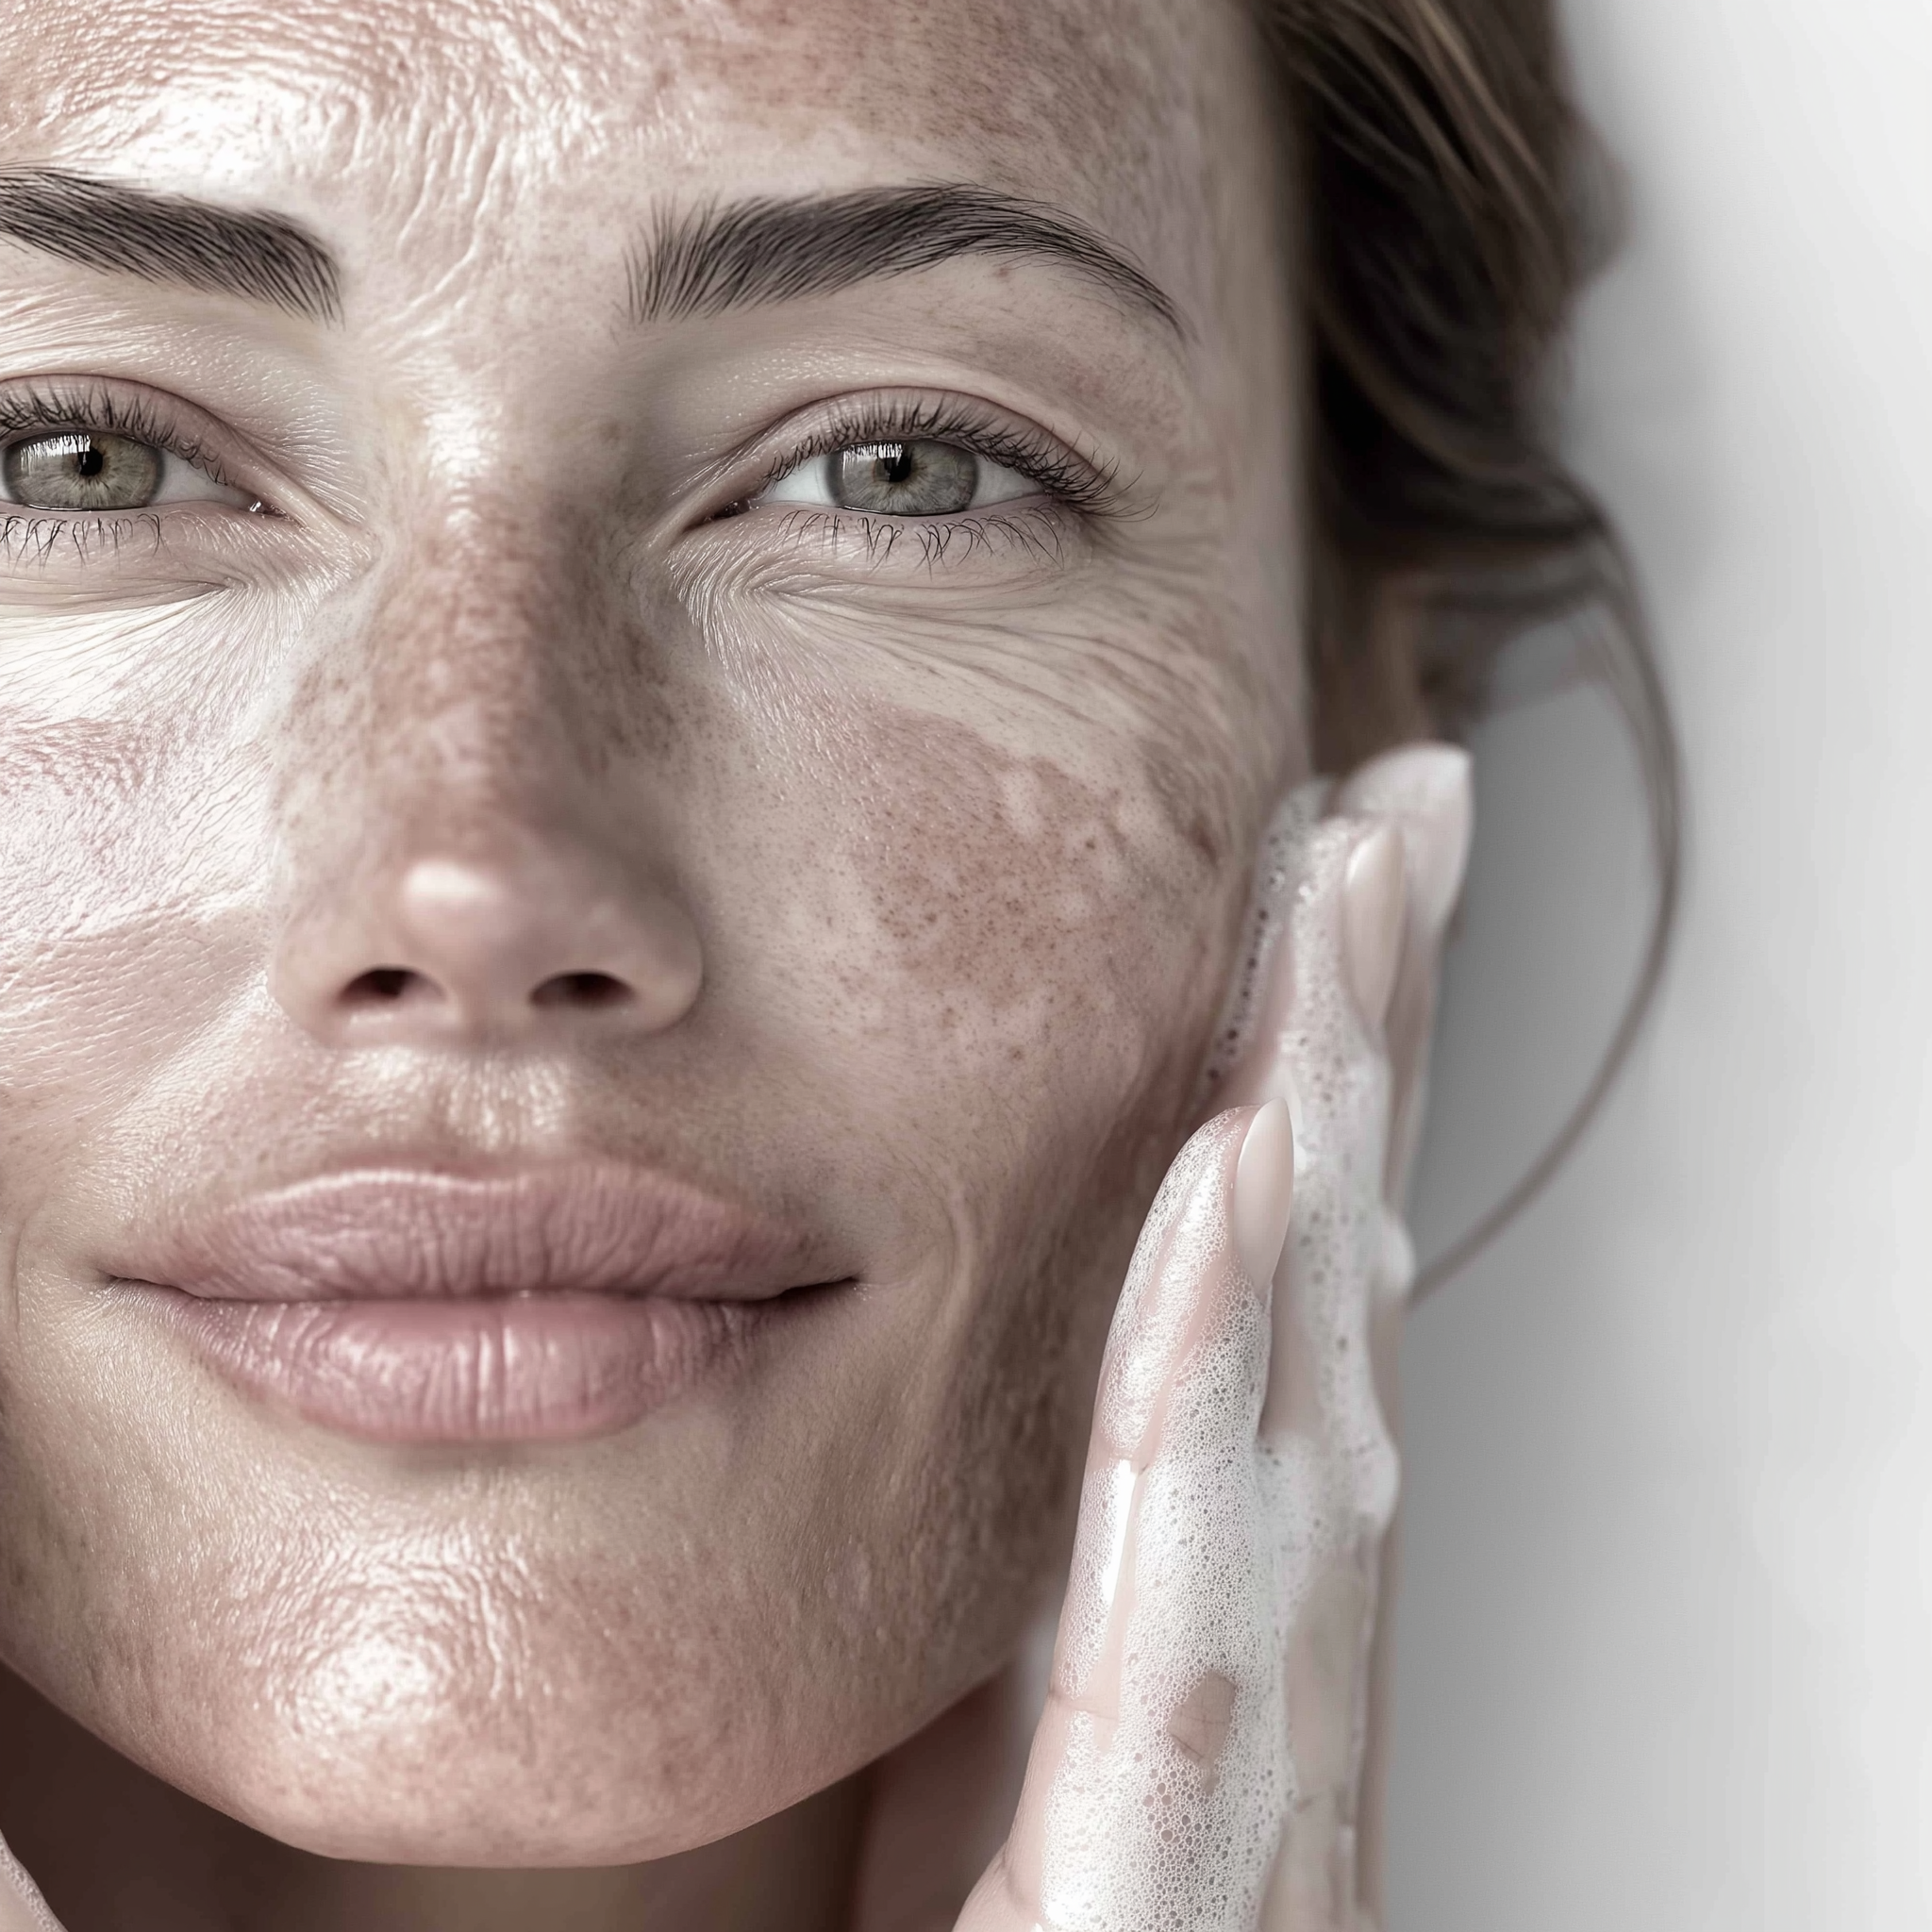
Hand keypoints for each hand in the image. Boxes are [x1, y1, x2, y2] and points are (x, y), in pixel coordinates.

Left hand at [948, 748, 1471, 1931]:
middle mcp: (1279, 1601)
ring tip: (1345, 896)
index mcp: (1228, 1554)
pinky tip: (1236, 1169)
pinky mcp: (1174, 1827)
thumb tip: (1076, 1329)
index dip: (1330, 1060)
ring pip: (1306, 1350)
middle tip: (1399, 806)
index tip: (1336, 869)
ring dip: (1330, 1103)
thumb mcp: (1035, 1669)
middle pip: (1335, 1257)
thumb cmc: (1036, 1925)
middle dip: (1374, 1019)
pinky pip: (1198, 1546)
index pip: (1289, 1261)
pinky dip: (1219, 1344)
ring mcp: (1256, 1706)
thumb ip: (1075, 1511)